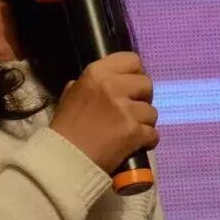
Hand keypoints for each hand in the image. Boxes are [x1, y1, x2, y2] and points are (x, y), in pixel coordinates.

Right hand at [48, 51, 157, 173]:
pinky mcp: (134, 132)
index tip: (130, 86)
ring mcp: (125, 110)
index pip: (132, 60)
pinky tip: (135, 144)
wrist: (65, 159)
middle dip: (142, 98)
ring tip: (130, 131)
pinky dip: (147, 141)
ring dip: (145, 122)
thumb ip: (89, 84)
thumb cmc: (66, 128)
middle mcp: (113, 87)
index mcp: (96, 74)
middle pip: (146, 84)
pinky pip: (154, 133)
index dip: (135, 73)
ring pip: (152, 112)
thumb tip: (106, 80)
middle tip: (131, 110)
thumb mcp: (72, 95)